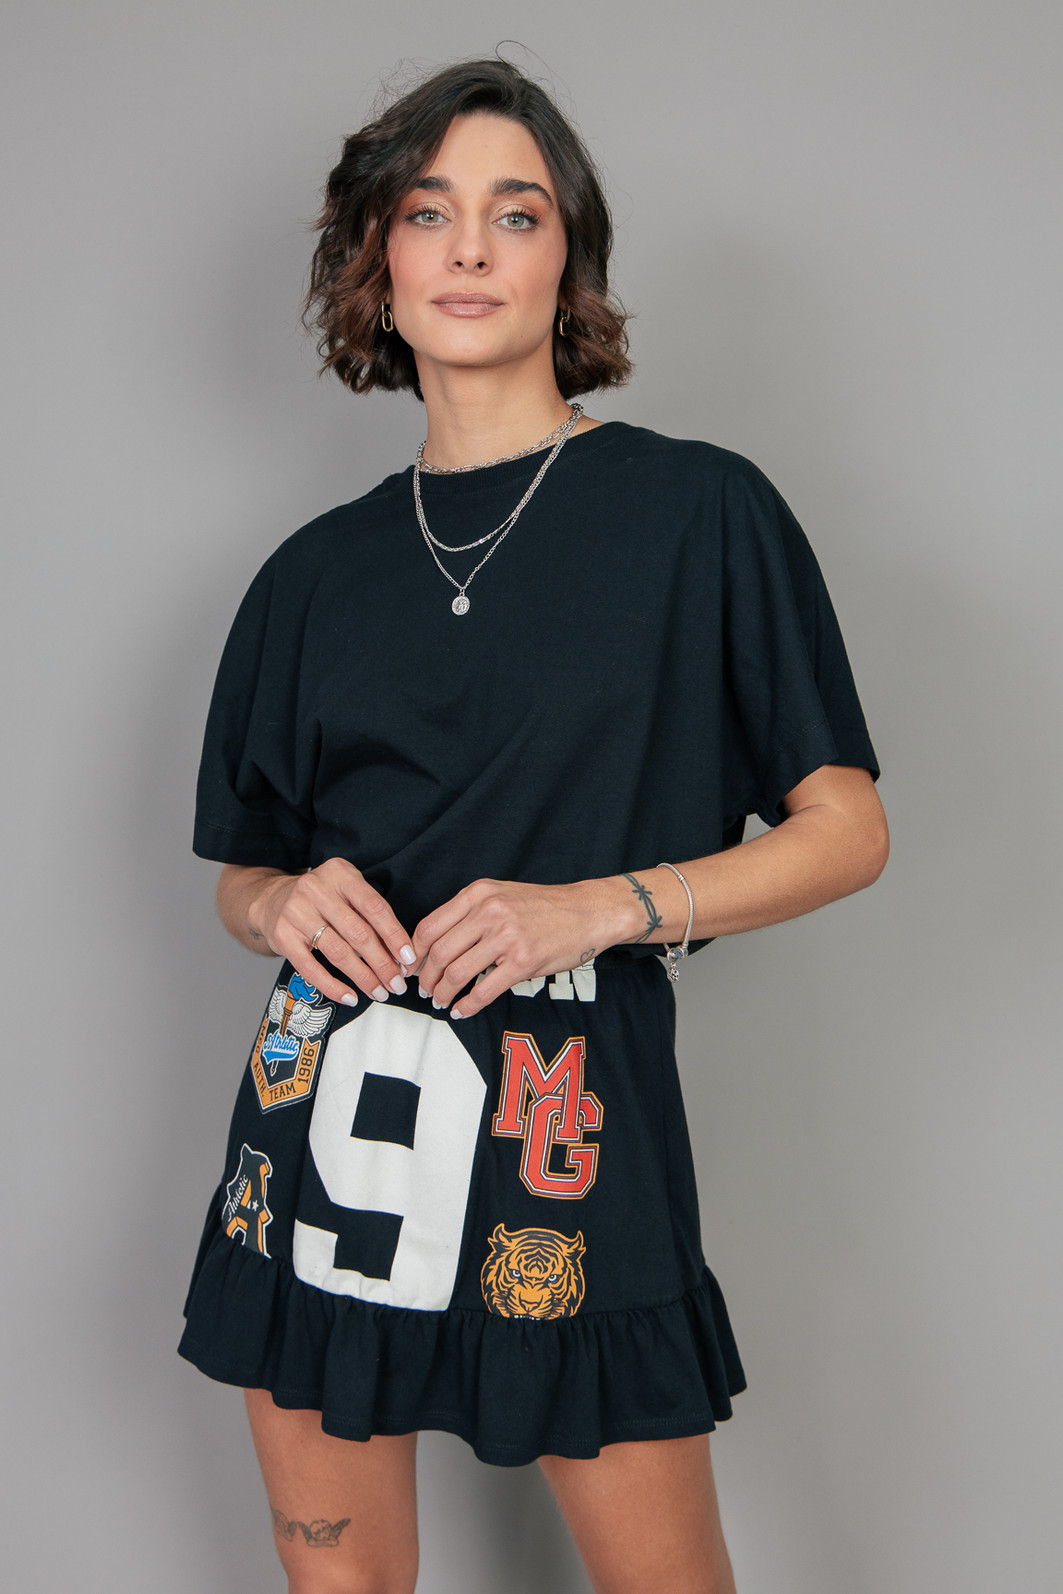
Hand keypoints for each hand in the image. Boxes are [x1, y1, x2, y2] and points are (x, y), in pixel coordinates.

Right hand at [247, 858, 416, 1006]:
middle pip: (358, 933)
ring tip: (378, 991)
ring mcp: (296, 912)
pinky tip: (350, 996)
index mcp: (340, 873)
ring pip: (338, 952)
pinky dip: (333, 987)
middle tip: (397, 983)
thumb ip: (370, 914)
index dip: (395, 935)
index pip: (375, 907)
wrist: (271, 900)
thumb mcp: (346, 891)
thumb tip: (400, 954)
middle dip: (382, 963)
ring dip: (363, 977)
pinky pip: (311, 968)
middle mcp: (316, 889)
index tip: (409, 959)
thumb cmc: (321, 899)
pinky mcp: (282, 935)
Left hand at [411, 878, 620, 1018]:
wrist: (586, 912)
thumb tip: (434, 943)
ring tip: (441, 1001)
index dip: (414, 953)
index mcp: (478, 894)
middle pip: (439, 953)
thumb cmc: (543, 906)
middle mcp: (489, 912)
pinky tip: (461, 1011)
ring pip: (457, 973)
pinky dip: (467, 1006)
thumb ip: (469, 913)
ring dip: (443, 993)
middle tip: (424, 990)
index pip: (430, 927)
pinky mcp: (523, 962)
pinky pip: (484, 990)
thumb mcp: (500, 894)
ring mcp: (507, 937)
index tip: (410, 968)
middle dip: (426, 978)